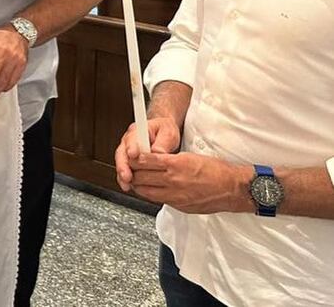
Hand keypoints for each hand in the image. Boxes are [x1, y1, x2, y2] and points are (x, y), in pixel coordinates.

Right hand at [115, 116, 180, 191]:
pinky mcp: (130, 162)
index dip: (131, 147)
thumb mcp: (168, 133)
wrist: (162, 132)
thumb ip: (163, 142)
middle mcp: (129, 141)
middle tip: (126, 176)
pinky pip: (125, 171)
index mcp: (138, 131)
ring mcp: (127, 151)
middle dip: (123, 165)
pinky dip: (125, 180)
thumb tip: (158, 152)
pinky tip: (129, 187)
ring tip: (126, 184)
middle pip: (122, 153)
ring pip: (121, 163)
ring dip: (122, 175)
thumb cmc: (164, 131)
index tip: (133, 154)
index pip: (132, 139)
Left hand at [129, 152, 252, 213]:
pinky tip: (151, 189)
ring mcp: (176, 196)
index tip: (131, 155)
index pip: (145, 160)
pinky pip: (159, 200)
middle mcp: (174, 181)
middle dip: (132, 172)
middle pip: (141, 177)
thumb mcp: (189, 156)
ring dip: (139, 185)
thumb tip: (152, 158)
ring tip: (136, 179)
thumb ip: (169, 159)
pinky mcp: (180, 206)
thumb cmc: (216, 169)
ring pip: (146, 191)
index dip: (134, 158)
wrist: (233, 188)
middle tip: (129, 167)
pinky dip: (152, 194)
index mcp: (176, 164)